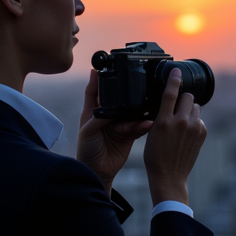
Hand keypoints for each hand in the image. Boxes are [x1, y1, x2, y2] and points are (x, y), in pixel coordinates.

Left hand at [76, 69, 151, 193]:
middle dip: (127, 96)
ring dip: (137, 114)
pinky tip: (148, 123)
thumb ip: (100, 115)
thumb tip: (110, 102)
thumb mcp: (88, 130)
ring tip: (144, 115)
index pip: (96, 89)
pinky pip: (138, 126)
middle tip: (136, 88)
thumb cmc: (86, 150)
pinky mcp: (129, 134)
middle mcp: (107, 115)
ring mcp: (119, 124)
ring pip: (131, 113)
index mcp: (93, 110)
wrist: (97, 171)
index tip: (105, 64)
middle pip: (118, 99)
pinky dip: (143, 125)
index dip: (99, 77)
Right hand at [143, 69, 206, 206]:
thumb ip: (161, 114)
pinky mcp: (202, 133)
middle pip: (187, 97)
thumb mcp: (152, 132)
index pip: (170, 94)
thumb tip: (170, 99)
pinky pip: (200, 118)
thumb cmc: (155, 155)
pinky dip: (194, 122)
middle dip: (182, 100)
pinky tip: (187, 134)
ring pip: (195, 107)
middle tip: (176, 111)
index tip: (176, 71)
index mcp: (163, 121)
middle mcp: (181, 122)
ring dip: (189, 111)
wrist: (169, 175)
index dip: (173, 80)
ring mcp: (194, 128)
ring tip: (181, 124)